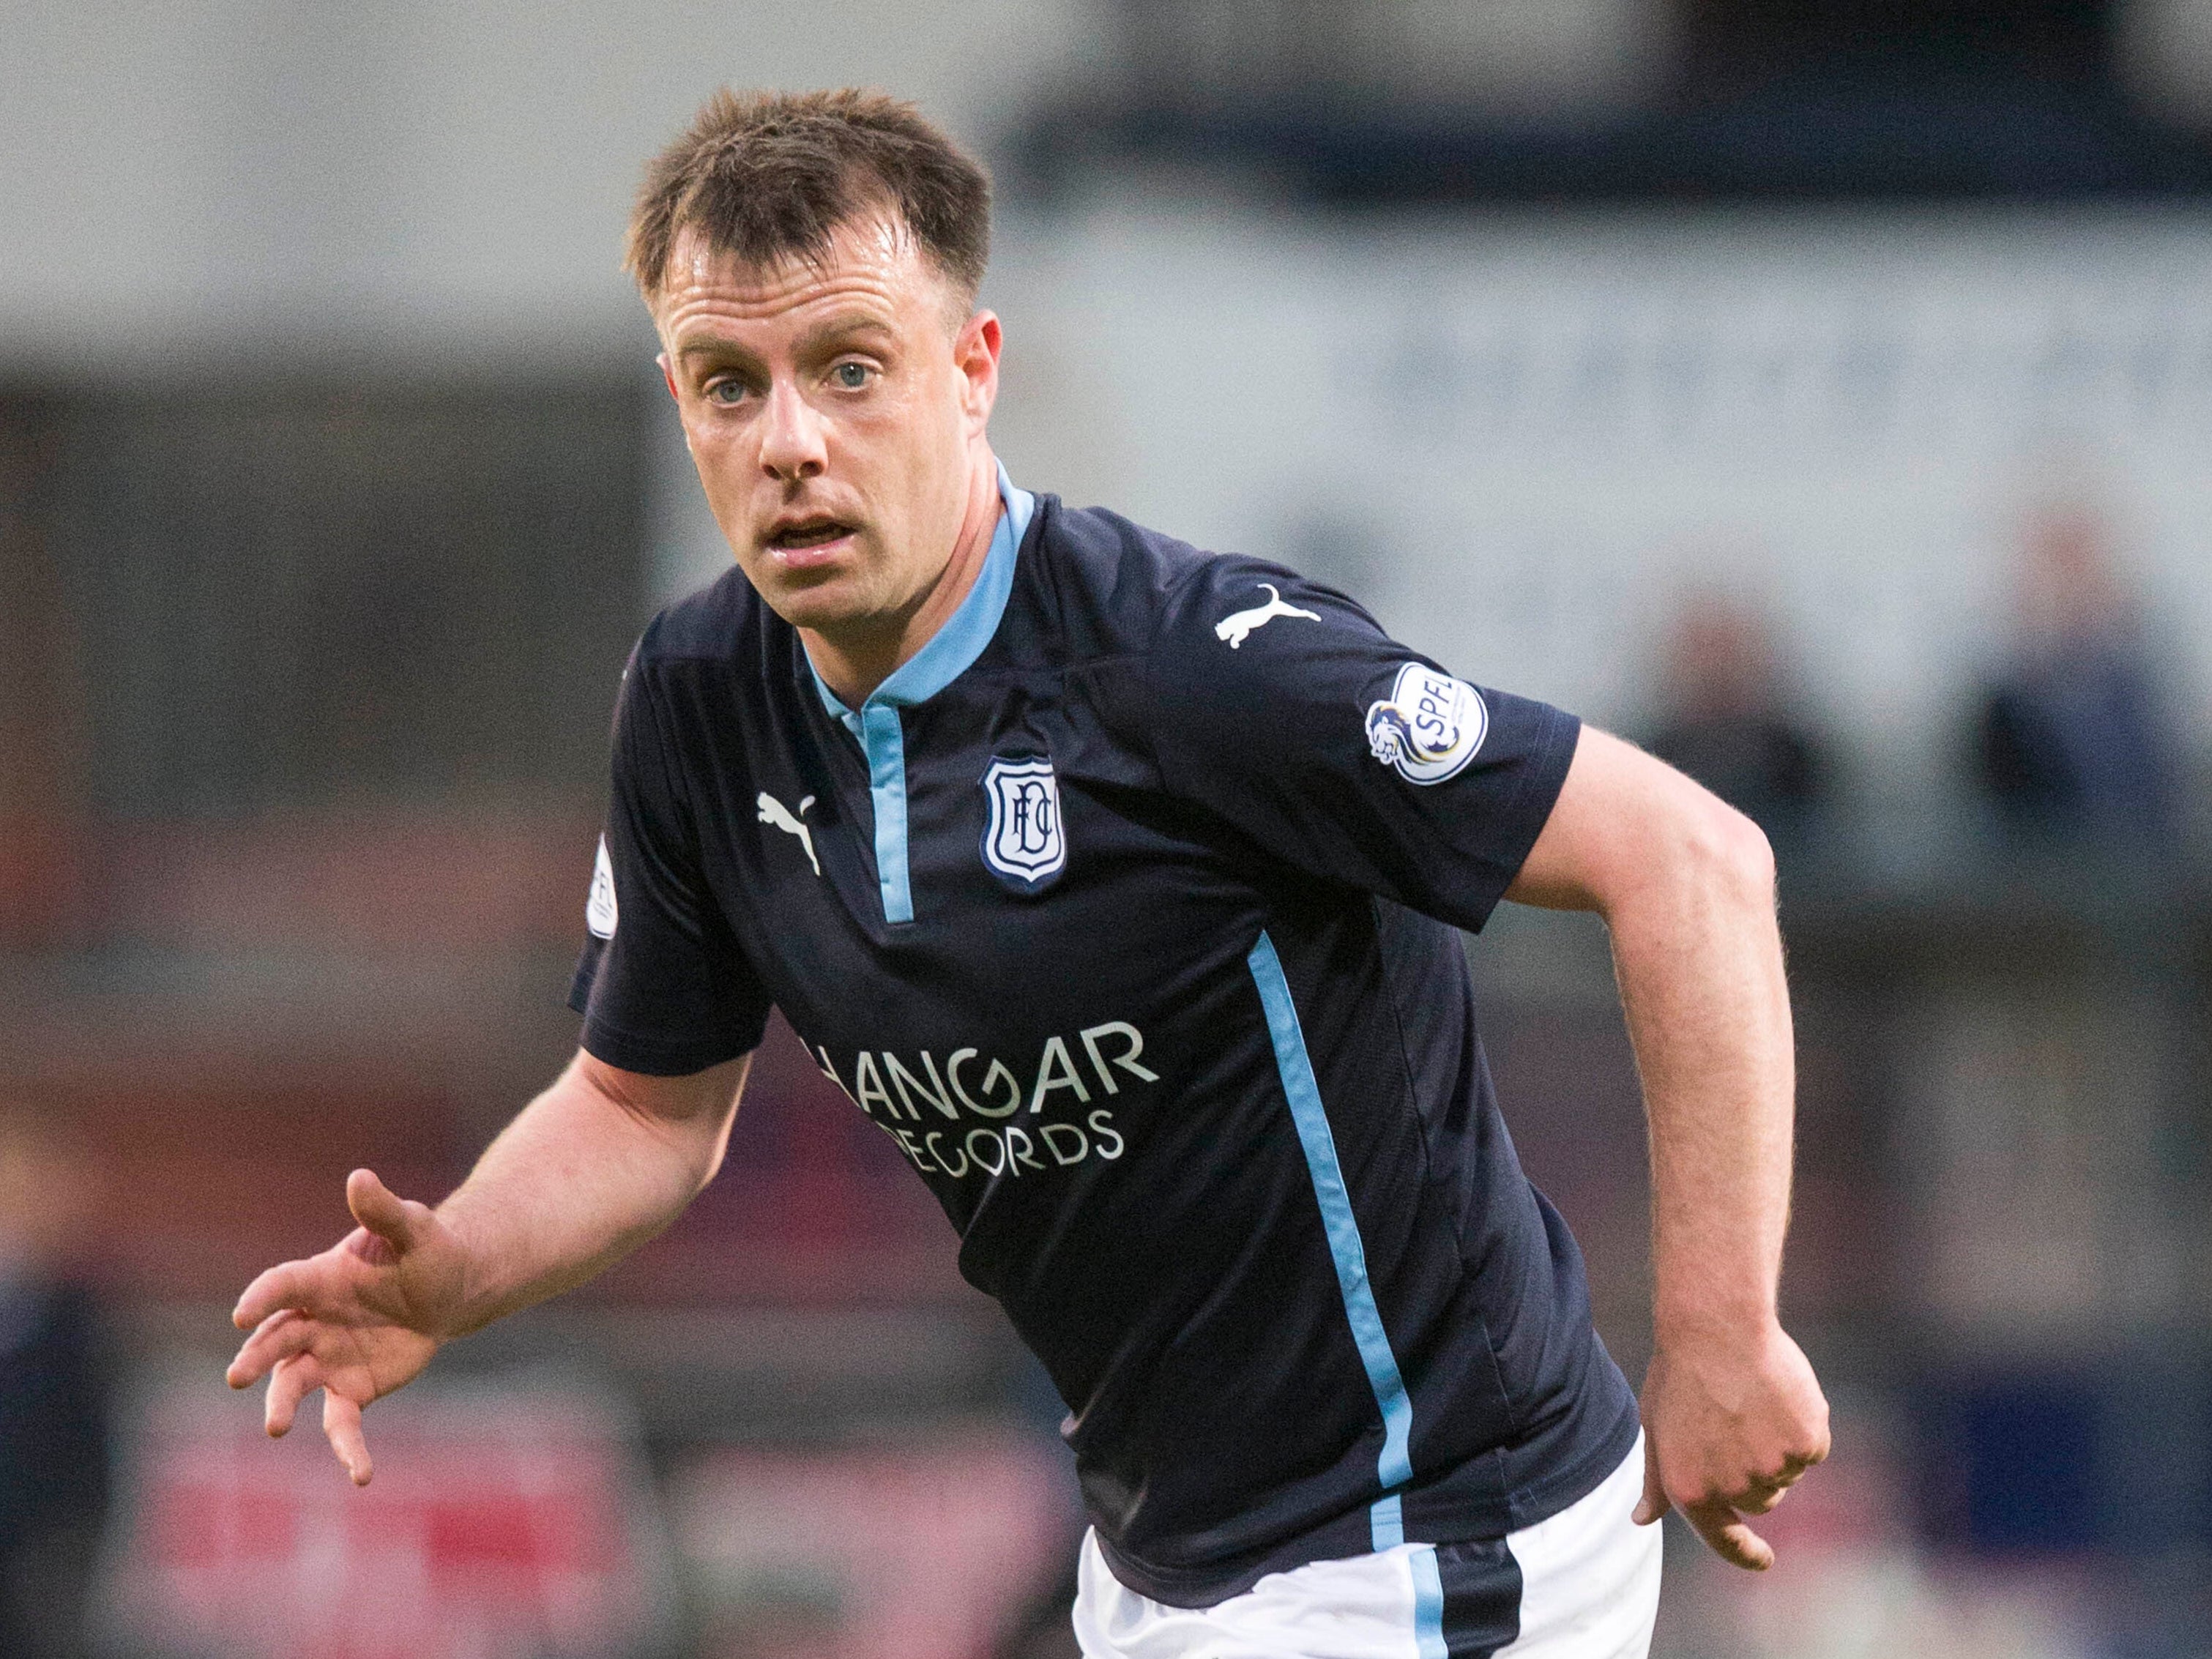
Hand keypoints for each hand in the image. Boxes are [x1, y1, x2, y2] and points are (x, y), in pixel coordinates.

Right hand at [226, 1169, 466, 1485]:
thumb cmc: (426, 1250)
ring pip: (294, 1384)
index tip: (241, 1314)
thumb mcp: (413, 1228)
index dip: (260, 1299)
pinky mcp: (351, 1389)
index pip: (281, 1287)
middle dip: (257, 1358)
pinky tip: (361, 1475)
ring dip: (281, 1403)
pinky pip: (341, 1424)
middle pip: (275, 1341)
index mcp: (320, 1279)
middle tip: (238, 1375)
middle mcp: (313, 1322)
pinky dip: (348, 1450)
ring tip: (275, 1426)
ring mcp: (327, 1358)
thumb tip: (360, 1177)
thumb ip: (383, 1210)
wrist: (449, 1288)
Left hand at [1633, 1319, 1829, 1569]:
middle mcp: (1734, 1488)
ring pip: (1786, 1473)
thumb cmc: (1680, 1373)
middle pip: (1760, 1501)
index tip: (1763, 1559)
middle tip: (1733, 1419)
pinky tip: (1778, 1393)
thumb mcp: (1656, 1429)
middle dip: (1751, 1470)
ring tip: (1751, 1399)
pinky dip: (1802, 1426)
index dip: (1746, 1554)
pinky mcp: (1807, 1444)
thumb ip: (1656, 1481)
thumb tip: (1641, 1519)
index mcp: (1692, 1491)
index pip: (1724, 1541)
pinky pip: (1812, 1448)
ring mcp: (1774, 1468)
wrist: (1715, 1325)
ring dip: (1776, 1446)